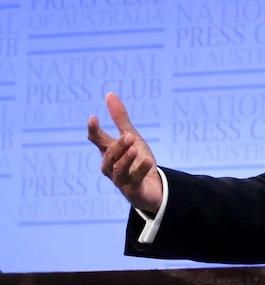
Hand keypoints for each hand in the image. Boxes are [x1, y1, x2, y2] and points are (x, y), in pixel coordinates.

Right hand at [88, 92, 162, 212]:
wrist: (151, 187)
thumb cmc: (137, 160)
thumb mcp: (131, 137)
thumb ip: (120, 118)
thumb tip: (109, 94)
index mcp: (109, 152)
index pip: (97, 140)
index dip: (94, 130)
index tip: (93, 117)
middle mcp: (111, 166)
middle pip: (109, 156)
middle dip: (118, 146)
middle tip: (130, 136)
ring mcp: (120, 179)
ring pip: (119, 169)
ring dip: (126, 159)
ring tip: (135, 148)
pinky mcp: (132, 189)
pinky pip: (134, 180)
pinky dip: (141, 170)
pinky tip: (149, 161)